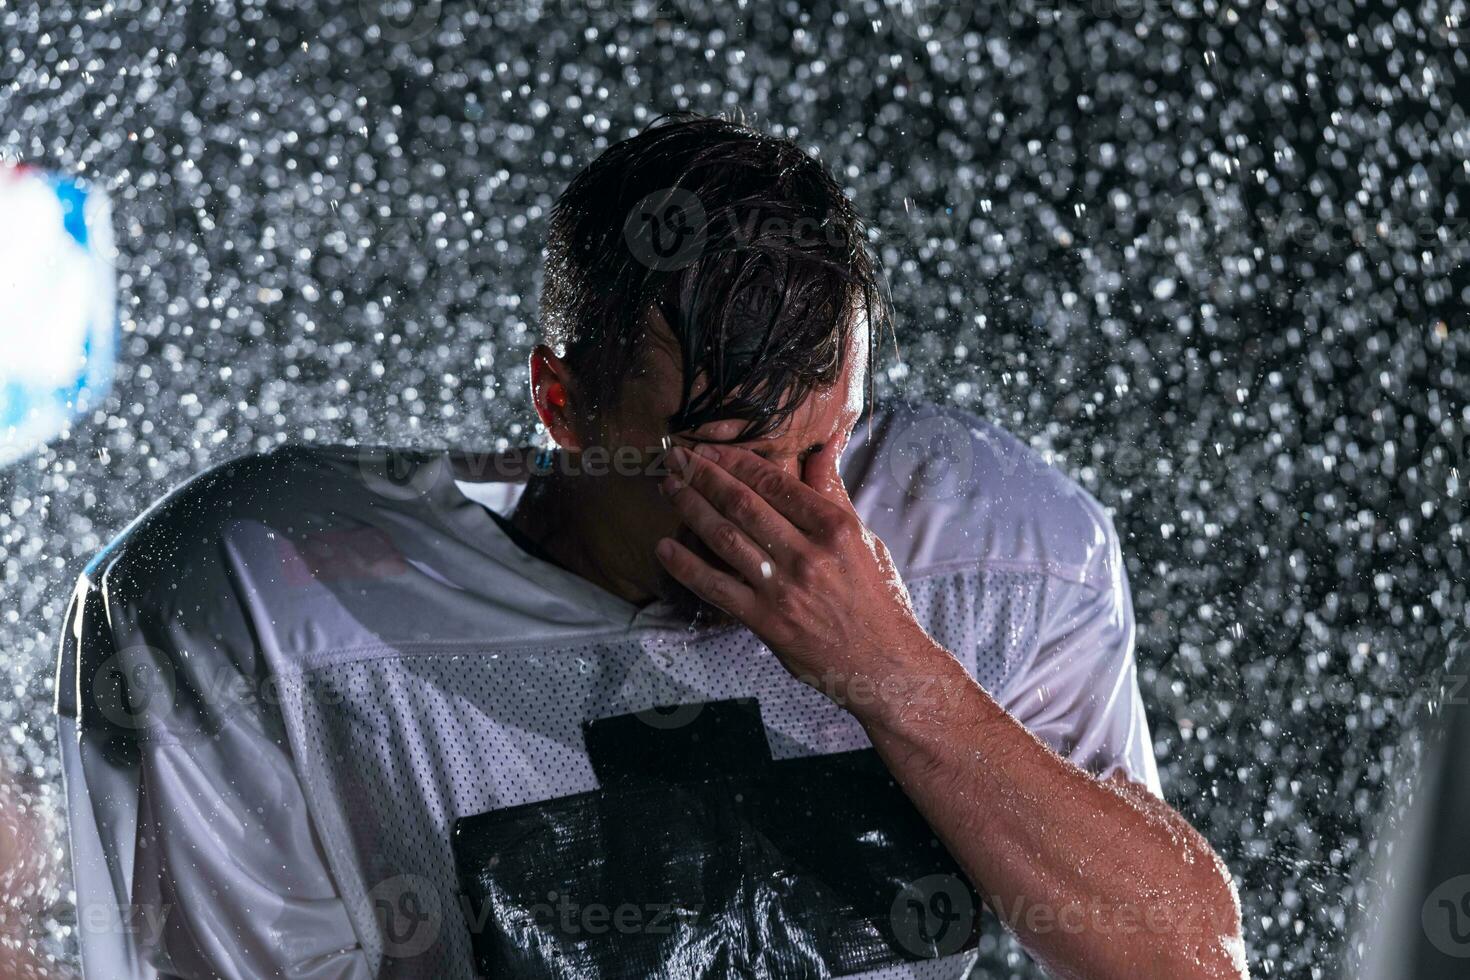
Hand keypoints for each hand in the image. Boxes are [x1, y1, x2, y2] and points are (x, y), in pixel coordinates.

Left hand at [654, 439, 939, 713]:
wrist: (883, 663)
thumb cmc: (877, 599)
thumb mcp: (865, 539)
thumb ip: (833, 494)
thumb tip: (821, 447)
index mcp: (835, 529)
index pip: (776, 484)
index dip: (737, 462)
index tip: (712, 449)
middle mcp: (808, 555)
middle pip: (744, 505)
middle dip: (704, 476)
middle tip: (677, 458)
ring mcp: (784, 590)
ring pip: (725, 538)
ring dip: (691, 509)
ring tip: (670, 488)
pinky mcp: (766, 622)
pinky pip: (716, 588)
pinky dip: (686, 566)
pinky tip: (664, 548)